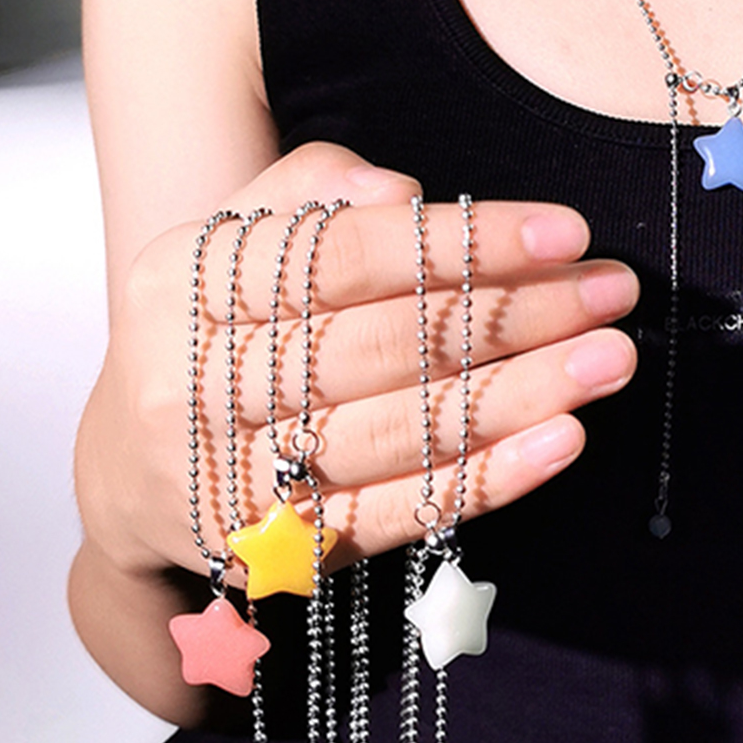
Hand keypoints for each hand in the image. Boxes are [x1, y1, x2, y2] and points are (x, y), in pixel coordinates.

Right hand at [76, 142, 638, 584]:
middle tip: (612, 293)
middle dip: (512, 314)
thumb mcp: (233, 242)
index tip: (564, 231)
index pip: (342, 254)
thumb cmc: (214, 334)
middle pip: (381, 343)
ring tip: (608, 360)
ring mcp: (233, 478)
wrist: (130, 472)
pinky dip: (484, 479)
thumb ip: (308, 193)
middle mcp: (191, 383)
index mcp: (183, 284)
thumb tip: (399, 187)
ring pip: (399, 431)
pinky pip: (397, 514)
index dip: (460, 241)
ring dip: (519, 394)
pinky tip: (562, 442)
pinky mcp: (277, 554)